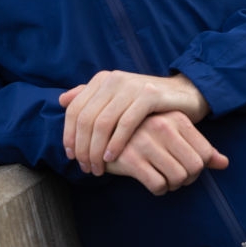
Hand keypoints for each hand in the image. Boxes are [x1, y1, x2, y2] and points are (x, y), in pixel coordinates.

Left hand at [59, 70, 211, 175]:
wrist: (183, 94)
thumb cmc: (146, 103)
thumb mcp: (116, 98)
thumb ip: (90, 97)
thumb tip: (62, 100)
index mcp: (102, 79)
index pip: (75, 109)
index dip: (69, 134)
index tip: (71, 156)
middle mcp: (114, 79)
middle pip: (86, 117)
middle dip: (82, 147)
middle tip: (85, 167)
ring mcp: (131, 86)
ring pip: (103, 122)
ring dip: (96, 149)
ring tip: (98, 167)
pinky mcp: (149, 96)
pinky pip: (125, 123)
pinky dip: (116, 143)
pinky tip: (112, 157)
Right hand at [105, 110, 228, 194]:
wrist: (104, 129)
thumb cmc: (144, 133)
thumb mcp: (174, 132)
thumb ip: (200, 146)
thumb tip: (225, 163)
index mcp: (175, 117)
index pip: (205, 154)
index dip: (198, 167)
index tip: (184, 166)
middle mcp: (162, 125)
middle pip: (194, 168)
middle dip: (186, 178)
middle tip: (172, 175)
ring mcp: (146, 140)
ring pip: (178, 178)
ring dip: (171, 184)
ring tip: (160, 175)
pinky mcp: (130, 157)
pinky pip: (158, 185)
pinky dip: (157, 188)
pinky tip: (148, 179)